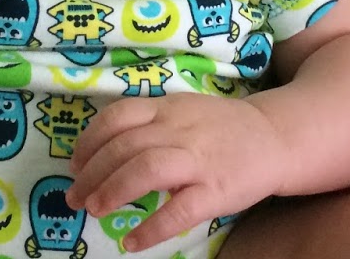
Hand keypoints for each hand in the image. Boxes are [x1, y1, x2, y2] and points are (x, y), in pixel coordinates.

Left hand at [66, 93, 287, 252]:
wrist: (275, 137)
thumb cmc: (222, 128)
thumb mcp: (183, 110)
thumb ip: (150, 122)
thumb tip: (102, 150)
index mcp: (168, 108)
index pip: (117, 117)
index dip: (88, 141)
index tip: (74, 164)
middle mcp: (179, 129)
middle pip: (123, 147)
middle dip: (91, 174)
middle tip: (74, 197)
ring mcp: (198, 159)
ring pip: (146, 170)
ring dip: (113, 192)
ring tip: (95, 211)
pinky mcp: (216, 190)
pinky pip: (179, 210)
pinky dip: (152, 228)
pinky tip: (133, 242)